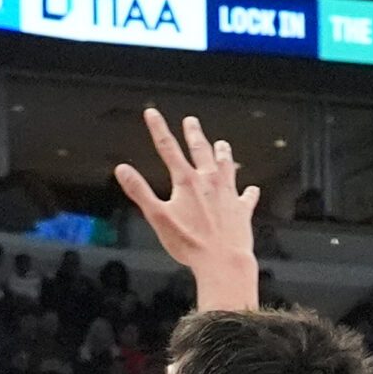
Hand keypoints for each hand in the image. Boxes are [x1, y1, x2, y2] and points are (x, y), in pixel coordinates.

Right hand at [113, 109, 260, 301]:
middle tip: (191, 121)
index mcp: (187, 181)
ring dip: (223, 154)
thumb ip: (139, 191)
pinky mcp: (241, 209)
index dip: (158, 129)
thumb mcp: (157, 217)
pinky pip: (246, 197)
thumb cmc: (189, 242)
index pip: (168, 148)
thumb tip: (122, 170)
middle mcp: (209, 181)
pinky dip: (248, 192)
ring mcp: (228, 194)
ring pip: (226, 166)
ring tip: (222, 144)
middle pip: (200, 150)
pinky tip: (251, 189)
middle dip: (193, 134)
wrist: (223, 260)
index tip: (152, 113)